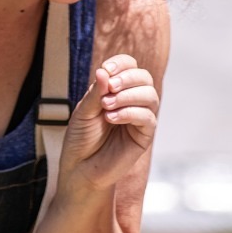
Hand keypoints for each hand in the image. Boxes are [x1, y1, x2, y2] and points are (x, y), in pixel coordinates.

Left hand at [59, 53, 157, 196]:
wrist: (80, 168)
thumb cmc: (81, 139)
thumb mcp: (83, 111)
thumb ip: (95, 93)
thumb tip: (103, 71)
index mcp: (117, 91)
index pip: (130, 66)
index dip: (121, 64)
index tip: (106, 70)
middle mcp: (132, 101)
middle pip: (144, 78)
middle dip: (127, 78)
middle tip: (109, 88)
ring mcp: (140, 118)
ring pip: (150, 96)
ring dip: (128, 96)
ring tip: (106, 106)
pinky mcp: (144, 136)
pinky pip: (148, 117)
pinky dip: (130, 113)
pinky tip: (112, 118)